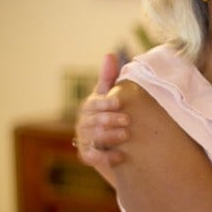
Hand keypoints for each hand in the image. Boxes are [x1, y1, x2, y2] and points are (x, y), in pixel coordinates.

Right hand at [74, 53, 128, 169]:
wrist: (115, 142)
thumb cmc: (112, 113)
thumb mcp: (111, 95)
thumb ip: (109, 77)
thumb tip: (109, 54)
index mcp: (90, 106)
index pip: (93, 104)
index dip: (105, 103)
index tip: (119, 103)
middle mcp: (84, 122)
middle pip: (92, 121)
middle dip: (109, 120)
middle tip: (127, 121)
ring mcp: (84, 139)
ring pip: (92, 138)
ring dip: (109, 136)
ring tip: (126, 136)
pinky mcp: (88, 156)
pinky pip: (92, 157)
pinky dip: (106, 157)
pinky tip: (121, 156)